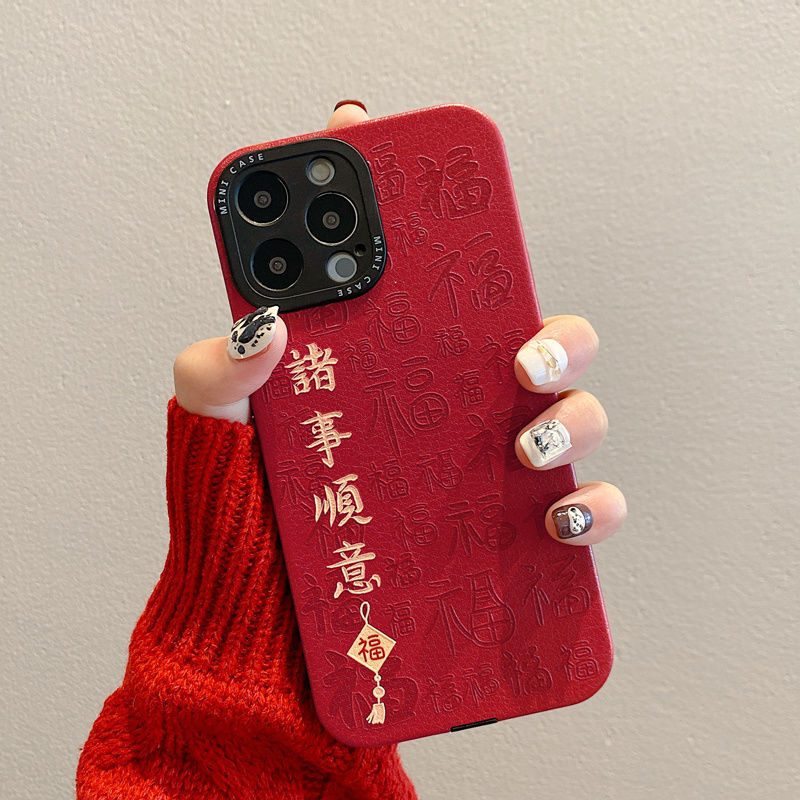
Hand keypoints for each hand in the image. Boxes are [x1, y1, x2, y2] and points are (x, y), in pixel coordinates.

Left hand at [174, 101, 625, 546]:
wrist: (265, 600)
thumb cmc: (251, 497)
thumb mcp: (225, 426)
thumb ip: (220, 372)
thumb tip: (263, 326)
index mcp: (402, 357)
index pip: (440, 280)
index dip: (433, 217)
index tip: (426, 174)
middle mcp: (462, 402)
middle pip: (544, 342)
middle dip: (556, 338)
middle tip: (519, 359)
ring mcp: (495, 465)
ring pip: (578, 415)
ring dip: (574, 421)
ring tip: (526, 447)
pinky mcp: (511, 533)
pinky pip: (583, 510)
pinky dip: (590, 512)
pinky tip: (555, 522)